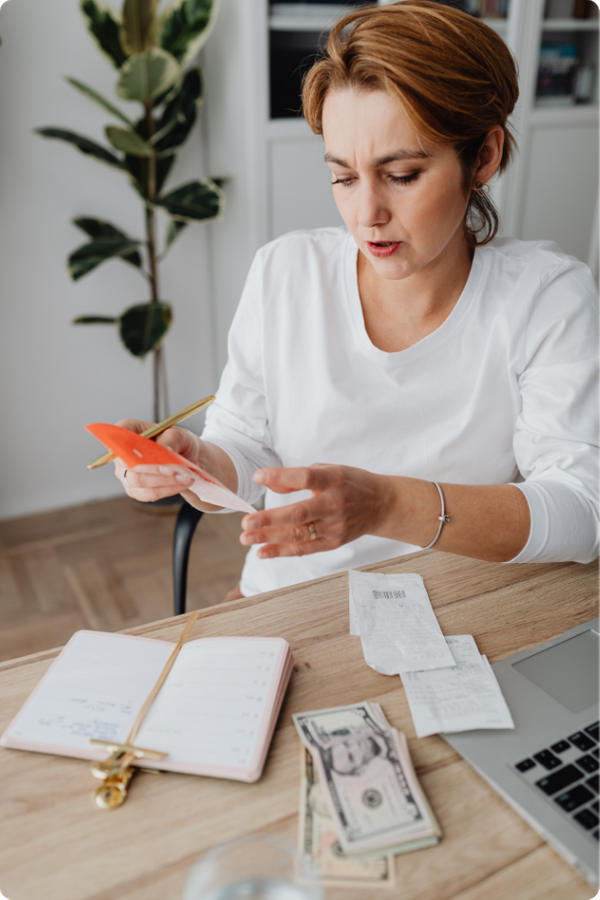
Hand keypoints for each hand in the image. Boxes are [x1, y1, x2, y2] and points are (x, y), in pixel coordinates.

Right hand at [113, 418, 197, 502]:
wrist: (187, 459)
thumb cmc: (178, 442)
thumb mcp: (179, 435)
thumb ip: (170, 439)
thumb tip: (165, 450)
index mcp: (128, 430)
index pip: (118, 435)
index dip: (128, 445)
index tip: (148, 451)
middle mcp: (122, 453)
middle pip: (129, 464)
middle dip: (154, 468)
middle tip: (175, 469)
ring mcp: (126, 473)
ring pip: (139, 482)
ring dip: (165, 481)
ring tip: (185, 476)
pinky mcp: (135, 489)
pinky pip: (148, 494)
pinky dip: (167, 490)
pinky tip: (181, 483)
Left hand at [239, 464, 393, 558]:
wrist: (382, 504)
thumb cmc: (350, 483)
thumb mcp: (328, 470)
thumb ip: (299, 476)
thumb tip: (268, 484)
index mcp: (333, 479)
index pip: (304, 477)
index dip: (280, 477)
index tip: (257, 477)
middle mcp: (334, 504)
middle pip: (298, 513)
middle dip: (269, 519)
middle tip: (246, 522)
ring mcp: (335, 526)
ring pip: (298, 534)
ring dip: (269, 538)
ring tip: (246, 538)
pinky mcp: (334, 542)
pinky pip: (305, 549)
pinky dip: (282, 551)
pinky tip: (262, 552)